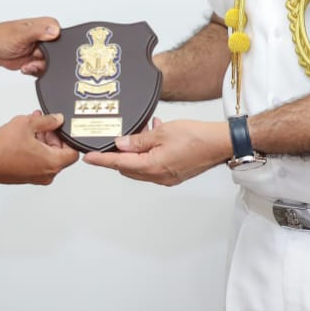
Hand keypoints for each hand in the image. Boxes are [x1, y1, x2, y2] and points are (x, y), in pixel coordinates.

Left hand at [0, 17, 60, 75]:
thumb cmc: (0, 36)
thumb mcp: (20, 33)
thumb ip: (38, 31)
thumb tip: (55, 30)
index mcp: (43, 25)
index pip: (60, 34)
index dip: (55, 45)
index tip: (43, 49)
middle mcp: (44, 37)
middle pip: (57, 52)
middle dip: (46, 59)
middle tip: (34, 58)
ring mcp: (40, 50)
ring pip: (51, 63)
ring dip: (39, 66)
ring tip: (28, 64)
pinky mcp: (36, 60)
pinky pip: (43, 70)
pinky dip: (35, 71)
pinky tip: (26, 67)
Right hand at [0, 111, 77, 183]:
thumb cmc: (4, 149)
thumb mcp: (28, 123)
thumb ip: (47, 120)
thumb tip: (57, 119)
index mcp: (53, 162)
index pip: (73, 152)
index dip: (68, 138)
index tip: (60, 129)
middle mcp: (47, 174)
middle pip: (60, 154)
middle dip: (53, 137)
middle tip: (44, 126)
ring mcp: (36, 178)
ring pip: (47, 158)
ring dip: (42, 142)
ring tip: (31, 129)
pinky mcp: (26, 178)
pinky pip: (37, 163)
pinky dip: (34, 151)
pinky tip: (24, 138)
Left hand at [82, 117, 229, 185]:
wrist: (220, 143)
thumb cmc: (196, 137)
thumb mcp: (161, 132)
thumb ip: (138, 140)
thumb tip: (121, 144)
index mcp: (151, 167)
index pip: (118, 164)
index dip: (102, 160)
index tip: (88, 158)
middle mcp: (158, 176)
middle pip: (128, 168)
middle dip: (119, 155)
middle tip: (115, 140)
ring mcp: (167, 177)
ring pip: (141, 167)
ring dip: (137, 153)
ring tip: (142, 133)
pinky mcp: (175, 174)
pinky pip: (154, 166)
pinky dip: (149, 154)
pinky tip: (156, 137)